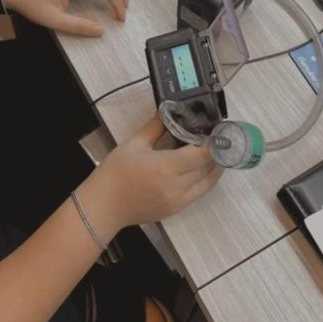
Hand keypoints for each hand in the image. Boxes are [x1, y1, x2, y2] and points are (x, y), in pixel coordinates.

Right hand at [79, 114, 222, 235]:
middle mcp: (176, 187)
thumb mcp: (134, 144)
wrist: (104, 206)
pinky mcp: (175, 210)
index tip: (218, 132)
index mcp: (165, 167)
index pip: (201, 155)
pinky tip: (200, 169)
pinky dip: (204, 181)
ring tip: (216, 154)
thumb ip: (156, 126)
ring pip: (208, 184)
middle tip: (219, 140)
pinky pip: (197, 194)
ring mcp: (177, 202)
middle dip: (216, 154)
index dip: (214, 144)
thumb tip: (169, 111)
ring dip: (214, 169)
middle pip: (208, 169)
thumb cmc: (115, 173)